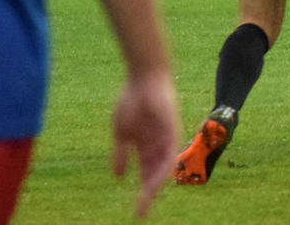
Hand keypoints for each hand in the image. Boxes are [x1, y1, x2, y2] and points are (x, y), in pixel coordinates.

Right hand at [112, 70, 178, 216]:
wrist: (142, 78)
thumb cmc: (131, 100)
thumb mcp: (122, 131)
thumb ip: (121, 153)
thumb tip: (117, 176)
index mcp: (146, 145)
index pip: (146, 174)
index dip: (142, 192)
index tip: (136, 210)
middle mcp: (158, 145)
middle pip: (155, 176)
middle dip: (148, 195)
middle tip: (140, 214)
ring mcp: (166, 138)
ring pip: (163, 169)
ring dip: (153, 187)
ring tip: (144, 202)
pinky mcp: (172, 130)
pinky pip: (168, 154)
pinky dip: (161, 169)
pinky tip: (154, 181)